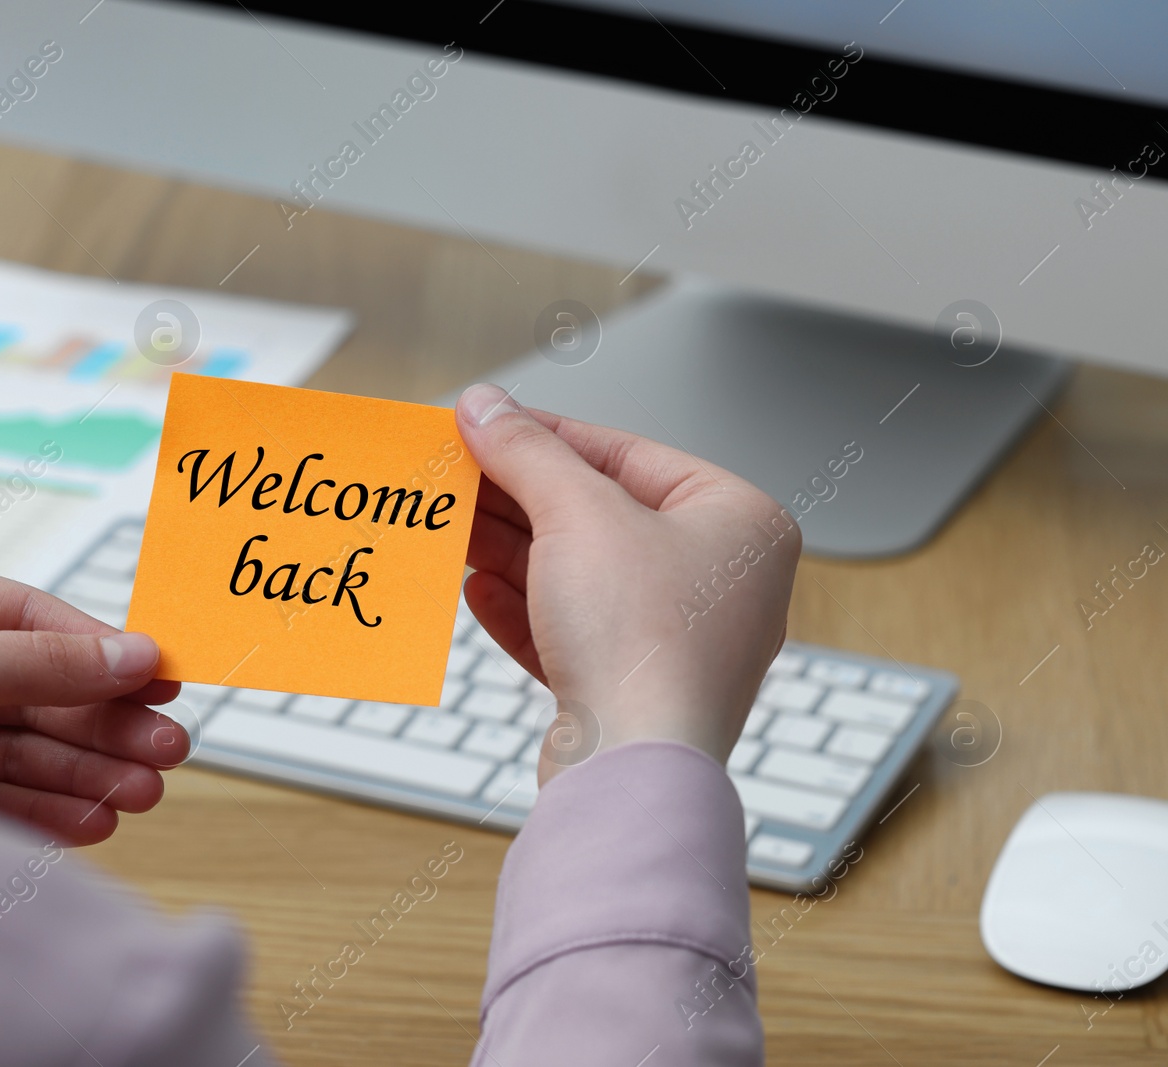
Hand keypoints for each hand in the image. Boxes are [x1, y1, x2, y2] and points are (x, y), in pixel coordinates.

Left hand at [0, 556, 187, 843]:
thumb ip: (39, 662)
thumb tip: (132, 653)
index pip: (26, 616)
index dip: (98, 650)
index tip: (161, 678)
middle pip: (33, 687)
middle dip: (101, 722)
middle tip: (166, 748)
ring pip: (22, 746)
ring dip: (86, 770)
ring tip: (142, 792)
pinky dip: (48, 807)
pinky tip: (93, 818)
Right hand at [456, 384, 799, 779]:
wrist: (633, 771)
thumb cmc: (645, 645)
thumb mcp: (576, 515)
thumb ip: (526, 452)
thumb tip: (486, 408)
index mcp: (738, 524)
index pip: (627, 455)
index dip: (547, 436)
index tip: (489, 423)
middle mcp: (720, 582)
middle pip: (599, 516)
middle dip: (521, 498)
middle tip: (460, 473)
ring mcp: (678, 641)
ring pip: (580, 577)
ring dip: (511, 551)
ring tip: (455, 528)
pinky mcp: (633, 690)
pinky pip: (572, 633)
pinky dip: (523, 609)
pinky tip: (478, 589)